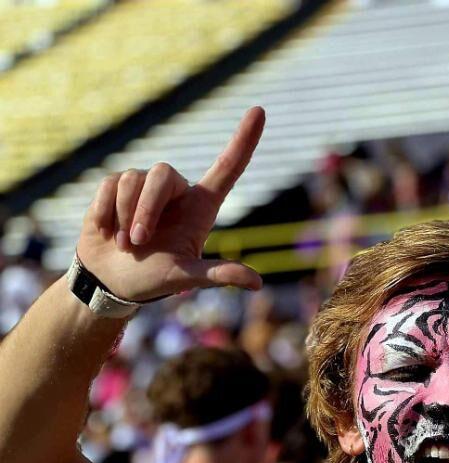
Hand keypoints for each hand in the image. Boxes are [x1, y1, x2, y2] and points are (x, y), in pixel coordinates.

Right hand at [76, 107, 264, 301]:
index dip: (244, 139)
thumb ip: (218, 275)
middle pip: (162, 174)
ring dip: (126, 216)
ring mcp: (145, 186)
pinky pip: (110, 184)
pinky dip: (106, 213)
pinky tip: (107, 232)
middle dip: (145, 209)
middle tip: (138, 242)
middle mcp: (176, 190)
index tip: (260, 111)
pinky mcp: (116, 185)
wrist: (110, 280)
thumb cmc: (152, 280)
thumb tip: (257, 284)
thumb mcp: (185, 278)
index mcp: (201, 207)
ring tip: (125, 244)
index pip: (227, 167)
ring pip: (133, 179)